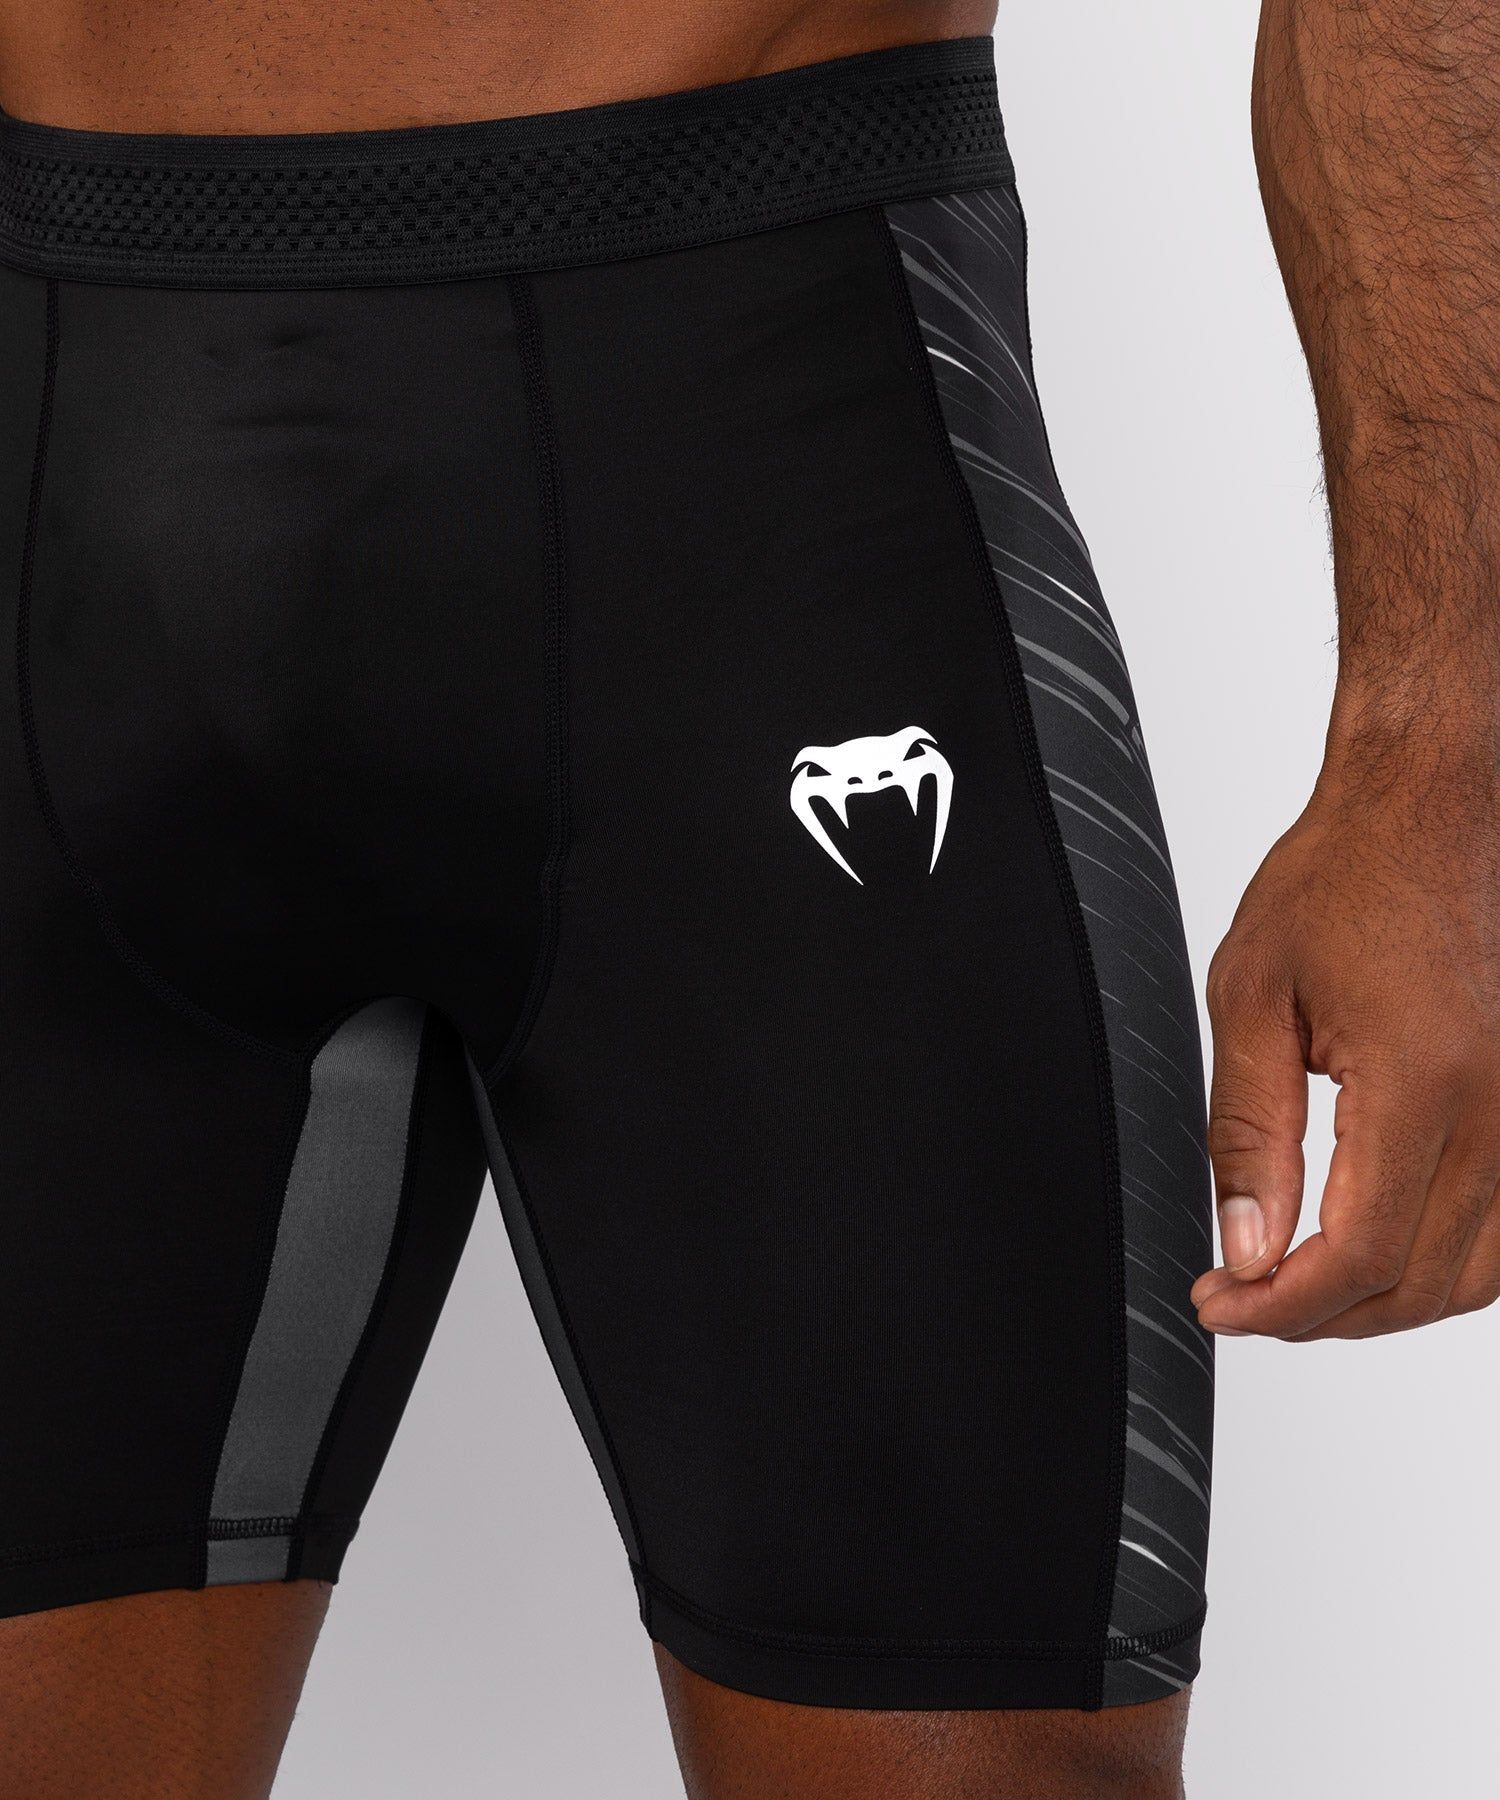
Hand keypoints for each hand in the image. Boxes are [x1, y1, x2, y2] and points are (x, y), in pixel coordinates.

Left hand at [1193, 741, 1499, 1338]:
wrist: (1434, 810)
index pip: (1364, 1255)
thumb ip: (1250, 1135)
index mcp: (1423, 1081)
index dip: (1283, 1305)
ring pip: (1477, 1275)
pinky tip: (1382, 1256)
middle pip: (1422, 1283)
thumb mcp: (1253, 997)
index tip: (1221, 1303)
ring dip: (1386, 1304)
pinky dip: (1446, 1266)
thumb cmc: (1344, 880)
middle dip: (1322, 1316)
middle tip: (1241, 1300)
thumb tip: (1246, 1246)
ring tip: (1299, 1289)